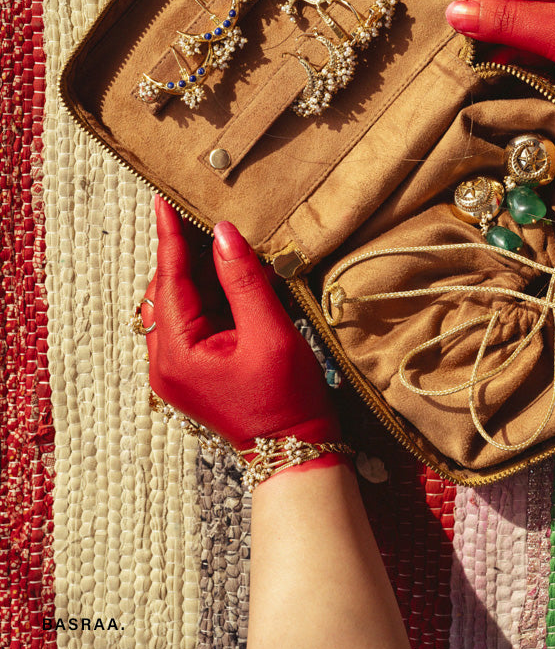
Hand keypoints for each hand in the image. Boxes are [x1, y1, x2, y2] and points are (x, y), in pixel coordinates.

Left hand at [142, 196, 337, 449]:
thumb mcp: (271, 333)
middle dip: (182, 250)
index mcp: (177, 354)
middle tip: (197, 211)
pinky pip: (188, 319)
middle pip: (166, 290)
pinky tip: (223, 272)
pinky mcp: (190, 370)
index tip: (164, 198)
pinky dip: (203, 293)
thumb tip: (222, 233)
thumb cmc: (287, 399)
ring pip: (175, 303)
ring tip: (212, 235)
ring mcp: (175, 369)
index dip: (169, 236)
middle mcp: (164, 362)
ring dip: (193, 271)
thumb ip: (243, 280)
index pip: (169, 280)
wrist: (295, 449)